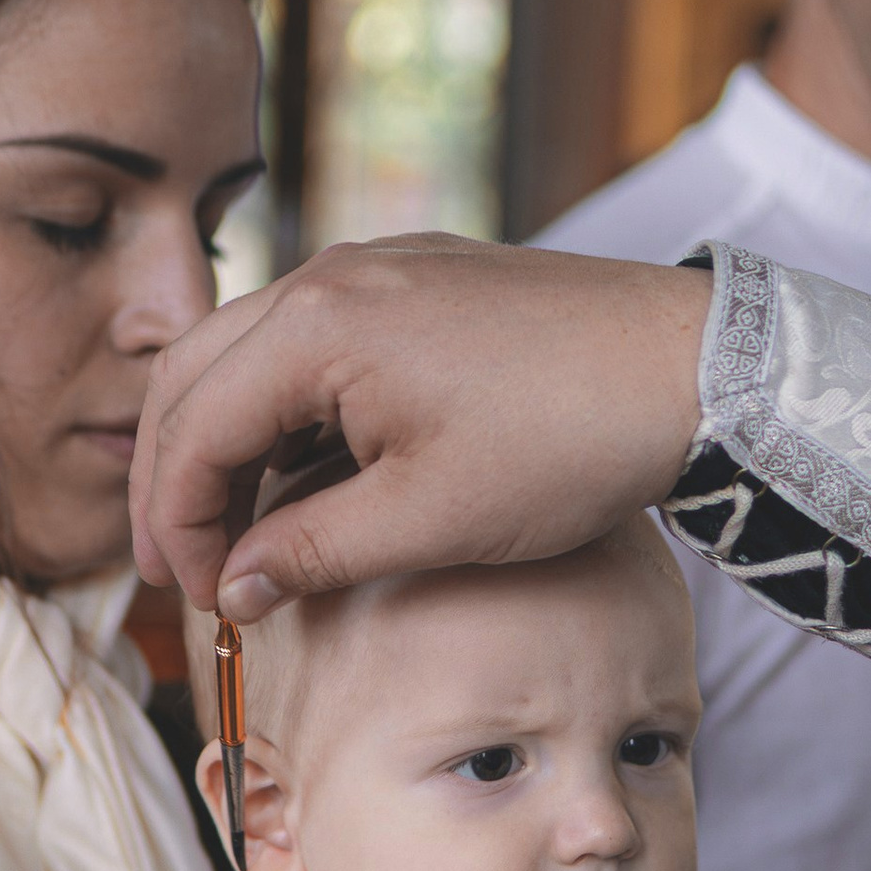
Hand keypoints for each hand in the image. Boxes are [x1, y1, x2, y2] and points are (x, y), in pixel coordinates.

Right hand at [130, 236, 713, 617]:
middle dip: (175, 478)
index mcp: (316, 328)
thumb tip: (232, 591)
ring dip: (226, 442)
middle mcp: (331, 277)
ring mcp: (377, 269)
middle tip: (184, 569)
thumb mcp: (426, 522)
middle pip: (193, 375)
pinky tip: (305, 478)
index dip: (180, 527)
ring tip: (240, 532)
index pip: (194, 429)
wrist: (694, 369)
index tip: (202, 602)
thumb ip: (309, 554)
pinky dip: (283, 411)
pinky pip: (311, 342)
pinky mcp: (419, 281)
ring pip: (247, 354)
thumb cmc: (569, 441)